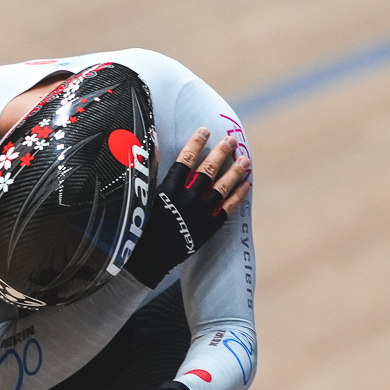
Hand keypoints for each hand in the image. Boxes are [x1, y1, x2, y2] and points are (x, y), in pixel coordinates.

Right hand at [124, 128, 252, 287]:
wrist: (149, 259)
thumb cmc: (143, 227)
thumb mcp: (144, 197)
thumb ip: (153, 172)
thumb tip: (156, 146)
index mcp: (169, 189)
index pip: (185, 159)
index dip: (196, 143)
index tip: (205, 130)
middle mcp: (187, 198)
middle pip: (208, 170)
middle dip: (221, 152)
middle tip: (232, 140)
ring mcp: (200, 213)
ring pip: (222, 187)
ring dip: (235, 171)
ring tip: (245, 159)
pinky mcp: (209, 227)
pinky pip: (227, 208)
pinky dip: (238, 195)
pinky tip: (246, 184)